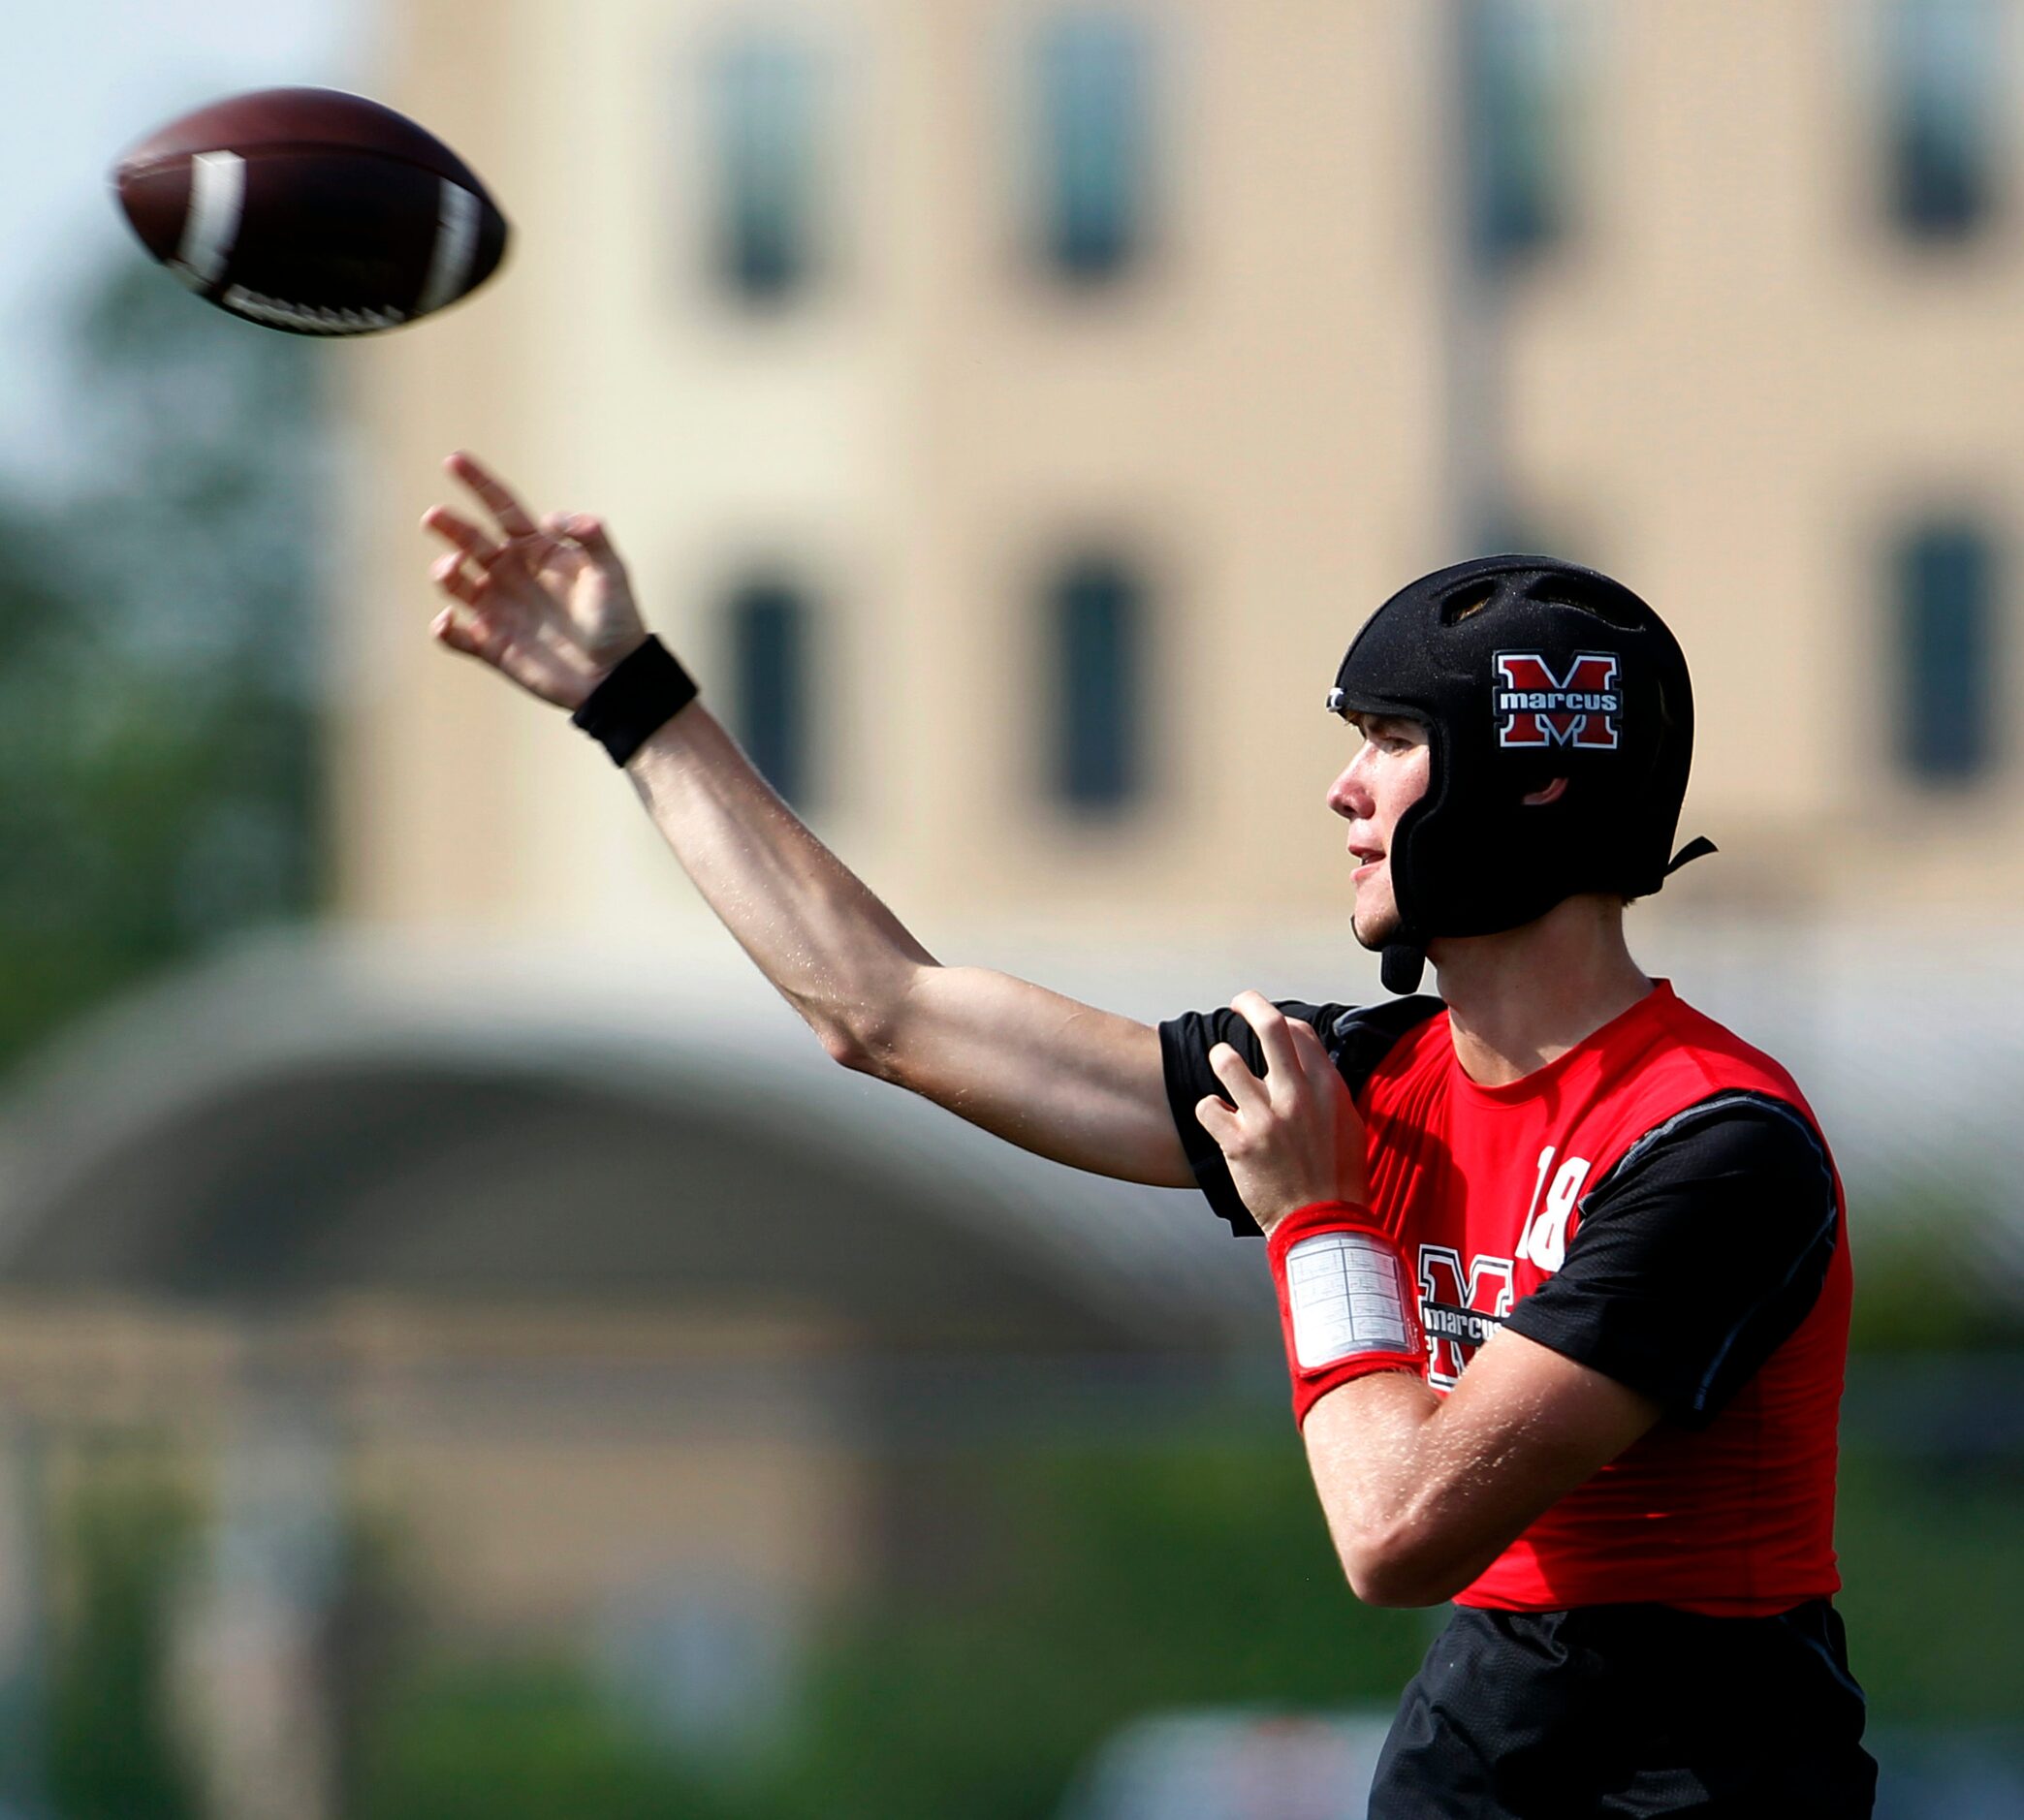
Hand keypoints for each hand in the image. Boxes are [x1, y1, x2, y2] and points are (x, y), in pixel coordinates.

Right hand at [421, 451, 651, 709]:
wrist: (616, 676)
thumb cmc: (618, 620)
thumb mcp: (613, 572)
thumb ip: (592, 537)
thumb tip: (552, 517)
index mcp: (536, 549)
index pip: (501, 508)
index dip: (477, 483)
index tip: (453, 460)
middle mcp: (511, 573)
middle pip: (470, 540)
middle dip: (450, 526)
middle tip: (435, 517)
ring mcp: (497, 609)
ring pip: (455, 582)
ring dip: (445, 572)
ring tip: (453, 569)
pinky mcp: (491, 645)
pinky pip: (454, 635)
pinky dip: (443, 628)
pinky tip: (448, 621)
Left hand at [1195, 991, 1370, 1234]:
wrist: (1323, 1225)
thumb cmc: (1338, 1179)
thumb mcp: (1349, 1125)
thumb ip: (1327, 1091)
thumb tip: (1308, 1064)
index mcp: (1328, 1089)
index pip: (1300, 1031)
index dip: (1279, 1019)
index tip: (1267, 1018)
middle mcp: (1297, 1096)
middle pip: (1269, 1026)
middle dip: (1248, 1003)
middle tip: (1237, 1002)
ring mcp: (1266, 1118)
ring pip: (1226, 1060)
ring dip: (1222, 1062)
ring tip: (1226, 1076)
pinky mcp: (1239, 1142)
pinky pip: (1207, 1105)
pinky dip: (1210, 1111)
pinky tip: (1221, 1121)